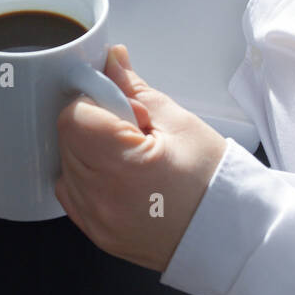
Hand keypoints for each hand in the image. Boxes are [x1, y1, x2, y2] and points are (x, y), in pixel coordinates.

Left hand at [56, 44, 226, 271]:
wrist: (229, 234)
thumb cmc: (213, 181)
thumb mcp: (179, 122)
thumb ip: (134, 89)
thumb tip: (111, 60)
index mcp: (125, 166)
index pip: (74, 116)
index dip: (96, 102)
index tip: (122, 106)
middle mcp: (102, 199)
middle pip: (66, 138)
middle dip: (93, 124)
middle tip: (134, 131)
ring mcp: (97, 221)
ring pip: (65, 164)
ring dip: (89, 151)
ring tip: (131, 156)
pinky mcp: (96, 234)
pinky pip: (71, 193)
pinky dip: (86, 177)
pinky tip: (119, 175)